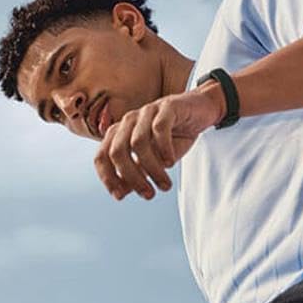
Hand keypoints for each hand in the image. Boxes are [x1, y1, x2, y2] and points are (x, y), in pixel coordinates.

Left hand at [94, 83, 224, 199]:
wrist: (201, 111)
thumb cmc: (174, 136)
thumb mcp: (154, 159)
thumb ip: (136, 172)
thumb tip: (121, 192)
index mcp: (119, 132)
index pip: (101, 156)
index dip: (107, 178)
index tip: (120, 196)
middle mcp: (128, 121)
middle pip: (117, 152)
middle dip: (131, 177)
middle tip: (148, 194)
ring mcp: (146, 112)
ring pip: (138, 143)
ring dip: (152, 169)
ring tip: (165, 185)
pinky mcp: (166, 106)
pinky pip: (159, 128)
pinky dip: (163, 149)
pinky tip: (170, 163)